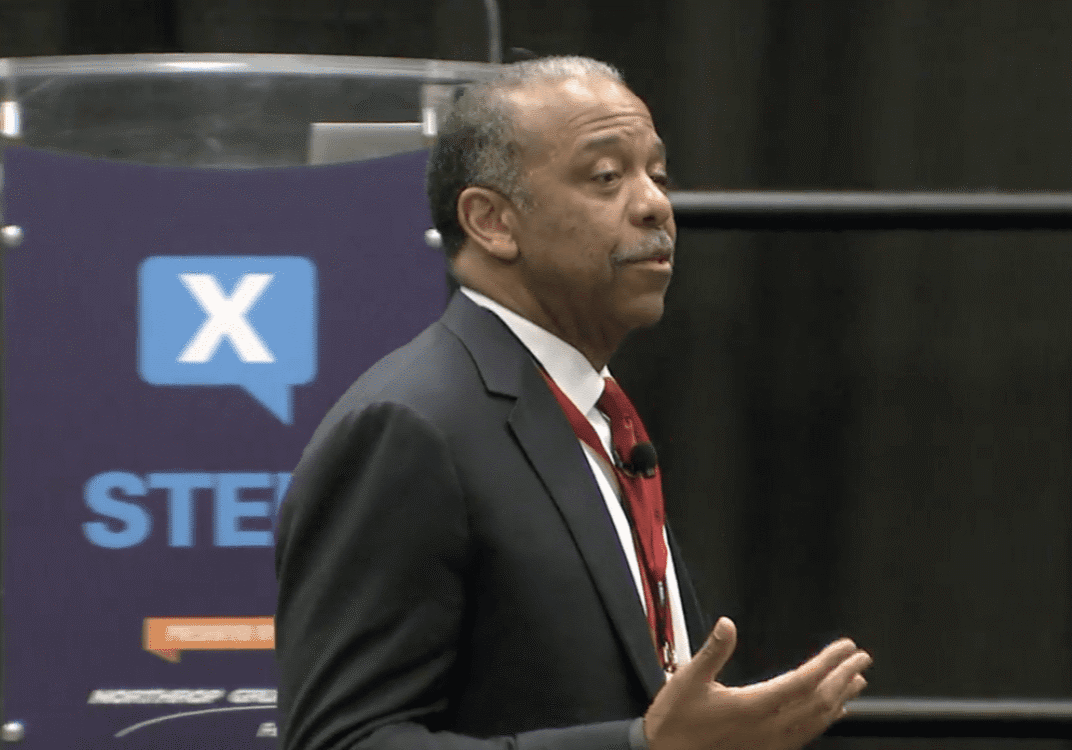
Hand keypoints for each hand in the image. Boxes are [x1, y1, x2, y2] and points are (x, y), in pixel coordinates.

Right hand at [644, 617, 870, 749]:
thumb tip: (727, 624)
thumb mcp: (687, 680)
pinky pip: (806, 735)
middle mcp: (768, 728)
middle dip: (843, 677)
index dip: (828, 663)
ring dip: (840, 699)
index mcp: (752, 706)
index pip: (803, 682)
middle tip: (862, 658)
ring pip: (816, 721)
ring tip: (857, 681)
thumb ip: (712, 652)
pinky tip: (833, 713)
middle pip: (818, 701)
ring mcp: (770, 743)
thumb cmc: (675, 719)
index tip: (846, 647)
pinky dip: (825, 720)